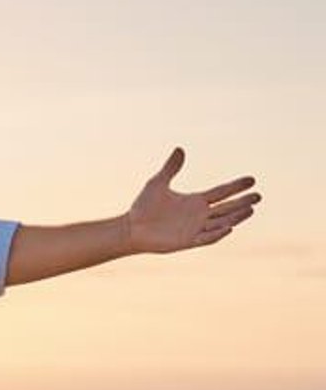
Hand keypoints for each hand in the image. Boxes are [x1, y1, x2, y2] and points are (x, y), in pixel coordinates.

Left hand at [125, 148, 259, 253]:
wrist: (130, 228)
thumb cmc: (143, 207)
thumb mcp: (157, 183)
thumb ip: (170, 168)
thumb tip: (180, 149)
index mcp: (195, 201)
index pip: (221, 192)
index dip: (236, 186)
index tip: (252, 179)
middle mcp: (199, 215)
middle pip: (227, 208)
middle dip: (242, 202)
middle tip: (258, 196)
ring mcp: (195, 229)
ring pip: (221, 222)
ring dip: (236, 217)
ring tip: (251, 209)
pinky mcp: (187, 241)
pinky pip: (206, 238)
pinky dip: (217, 233)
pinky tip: (229, 227)